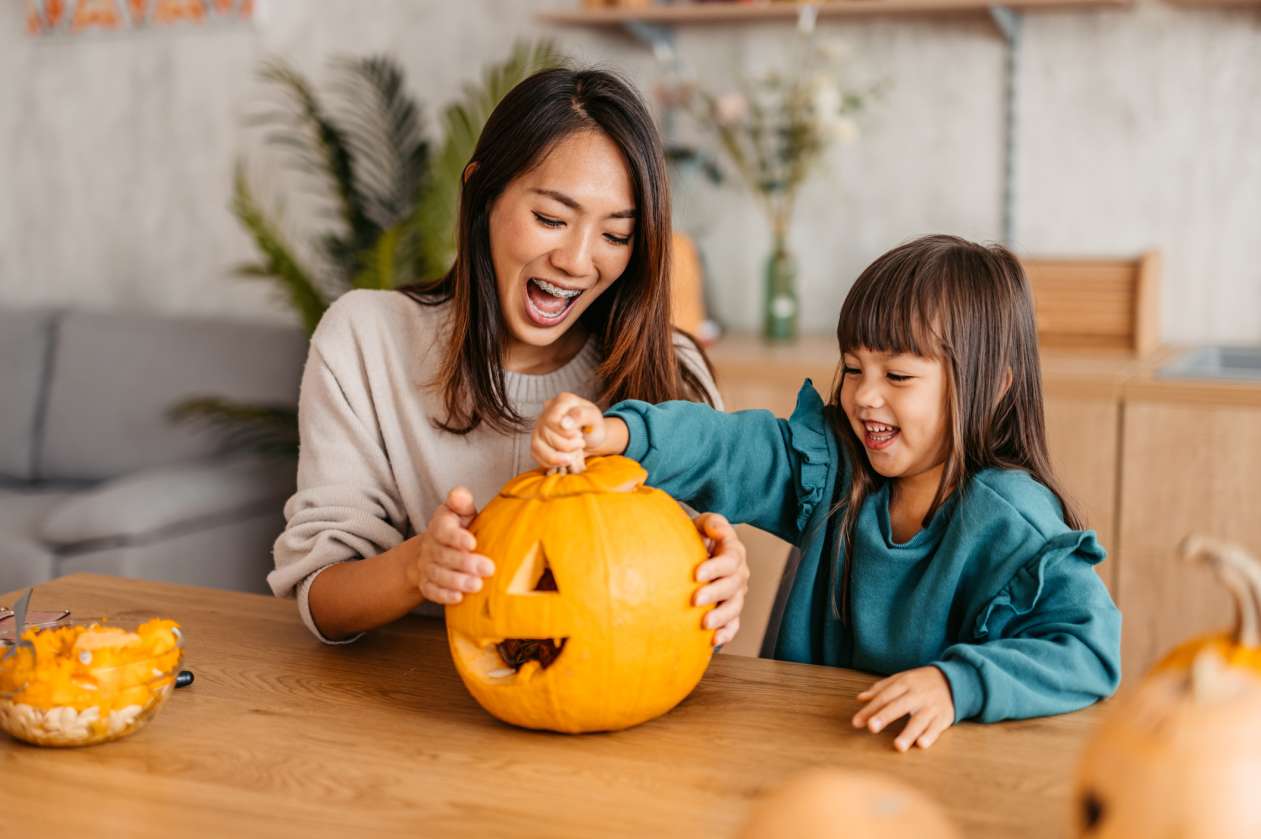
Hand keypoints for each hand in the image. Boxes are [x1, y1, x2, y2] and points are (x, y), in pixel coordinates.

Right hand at [407, 487, 494, 604]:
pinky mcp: (427, 584)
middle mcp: (430, 547)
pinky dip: (443, 595)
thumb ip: (461, 502)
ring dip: (456, 581)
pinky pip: (431, 591)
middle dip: (464, 563)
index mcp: (439, 526)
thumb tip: (459, 494)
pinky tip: (459, 598)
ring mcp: (427, 566)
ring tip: (476, 585)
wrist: (433, 551)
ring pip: (437, 575)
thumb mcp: (460, 512)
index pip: (443, 531)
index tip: (473, 543)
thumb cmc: (458, 529)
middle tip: (488, 569)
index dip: (456, 538)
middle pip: (442, 555)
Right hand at [531, 392, 611, 471]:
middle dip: (565, 446)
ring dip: (557, 456)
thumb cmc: (593, 425)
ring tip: (573, 454)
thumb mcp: (595, 418)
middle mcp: (547, 410)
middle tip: (580, 443)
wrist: (590, 436)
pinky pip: (535, 453)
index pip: (552, 419)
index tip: (579, 436)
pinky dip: (550, 462)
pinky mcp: (536, 438)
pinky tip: (563, 459)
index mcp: (563, 400)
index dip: (565, 433)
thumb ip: (582, 416)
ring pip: (537, 445)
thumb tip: (563, 423)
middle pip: (546, 433)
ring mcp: (539, 424)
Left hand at [692, 513, 748, 646]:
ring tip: (705, 623)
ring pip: (735, 607)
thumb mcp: (704, 523)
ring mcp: (736, 593)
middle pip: (733, 585)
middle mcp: (739, 573)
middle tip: (695, 599)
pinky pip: (734, 624)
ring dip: (721, 616)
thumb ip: (711, 523)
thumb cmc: (697, 536)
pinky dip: (726, 633)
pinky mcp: (731, 610)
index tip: (697, 574)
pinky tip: (713, 640)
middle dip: (715, 593)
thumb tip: (716, 528)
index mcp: (734, 552)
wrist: (694, 553)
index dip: (716, 568)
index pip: (730, 560)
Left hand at [851, 666, 954, 751]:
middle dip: (885, 716)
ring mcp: (931, 707)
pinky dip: (930, 736)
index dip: (870, 709)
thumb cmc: (920, 682)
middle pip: (899, 706)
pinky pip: (936, 728)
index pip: (884, 697)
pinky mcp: (944, 718)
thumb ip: (881, 688)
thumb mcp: (901, 679)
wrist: (953, 680)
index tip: (856, 722)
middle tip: (871, 727)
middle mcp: (917, 695)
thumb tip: (860, 698)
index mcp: (905, 683)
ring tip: (898, 746)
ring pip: (919, 720)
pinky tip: (921, 745)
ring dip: (909, 733)